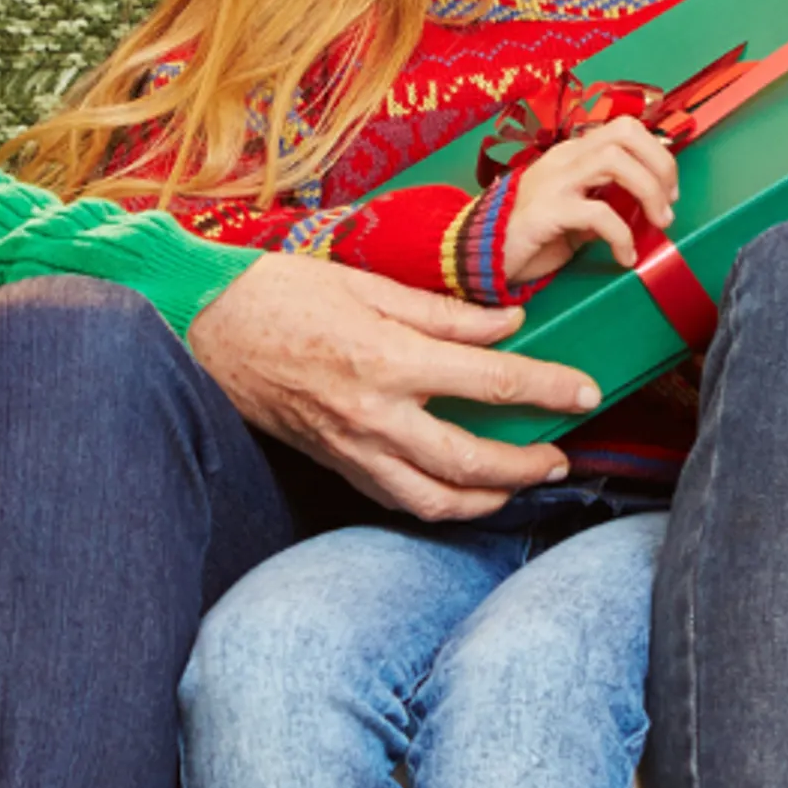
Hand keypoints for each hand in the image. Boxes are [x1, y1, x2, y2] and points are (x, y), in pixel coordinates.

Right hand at [186, 255, 592, 520]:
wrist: (203, 328)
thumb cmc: (279, 294)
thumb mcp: (366, 283)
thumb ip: (443, 313)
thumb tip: (508, 323)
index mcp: (386, 358)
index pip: (489, 381)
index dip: (547, 388)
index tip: (584, 390)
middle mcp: (373, 415)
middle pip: (471, 461)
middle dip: (527, 465)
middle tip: (561, 455)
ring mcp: (351, 449)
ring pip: (435, 500)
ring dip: (489, 498)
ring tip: (521, 481)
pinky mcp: (334, 464)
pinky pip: (397, 500)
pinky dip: (440, 503)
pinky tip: (463, 489)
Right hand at [501, 116, 678, 284]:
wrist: (478, 256)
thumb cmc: (528, 235)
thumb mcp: (573, 212)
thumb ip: (603, 201)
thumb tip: (642, 206)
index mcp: (572, 154)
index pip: (624, 128)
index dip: (657, 152)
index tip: (670, 189)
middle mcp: (563, 159)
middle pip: (625, 134)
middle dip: (660, 164)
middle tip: (670, 202)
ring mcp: (553, 182)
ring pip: (614, 162)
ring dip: (648, 191)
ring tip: (657, 223)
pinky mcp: (546, 211)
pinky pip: (598, 214)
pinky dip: (622, 236)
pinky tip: (625, 256)